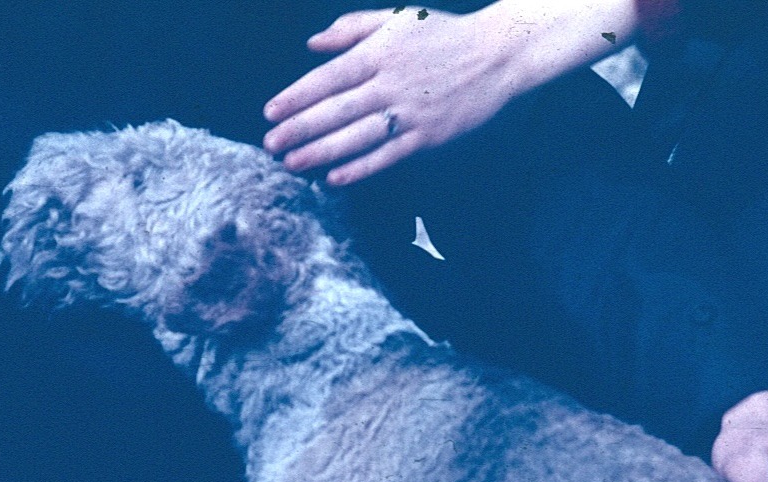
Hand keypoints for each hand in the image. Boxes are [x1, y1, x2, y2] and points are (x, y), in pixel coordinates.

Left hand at [264, 1, 636, 185]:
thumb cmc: (444, 33)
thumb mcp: (396, 18)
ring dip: (320, 153)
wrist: (497, 55)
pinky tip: (335, 178)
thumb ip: (351, 28)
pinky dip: (360, 168)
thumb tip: (312, 44)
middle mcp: (390, 84)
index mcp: (379, 53)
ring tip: (292, 164)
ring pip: (356, 138)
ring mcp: (410, 114)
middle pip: (335, 111)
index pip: (327, 78)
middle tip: (270, 145)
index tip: (271, 112)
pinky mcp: (428, 137)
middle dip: (299, 130)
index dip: (296, 97)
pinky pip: (387, 156)